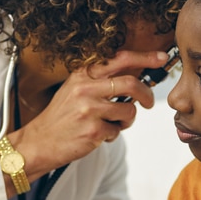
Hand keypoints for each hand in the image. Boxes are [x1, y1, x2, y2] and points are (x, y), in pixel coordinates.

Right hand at [9, 49, 170, 179]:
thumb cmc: (61, 117)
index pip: (120, 59)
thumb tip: (134, 76)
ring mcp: (89, 109)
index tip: (162, 58)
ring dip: (127, 119)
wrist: (38, 142)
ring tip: (112, 123)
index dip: (144, 57)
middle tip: (149, 102)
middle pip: (131, 83)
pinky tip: (98, 135)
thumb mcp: (75, 90)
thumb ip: (100, 81)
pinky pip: (118, 131)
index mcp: (83, 75)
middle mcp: (86, 88)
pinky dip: (113, 134)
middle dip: (147, 94)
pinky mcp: (93, 130)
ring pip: (129, 110)